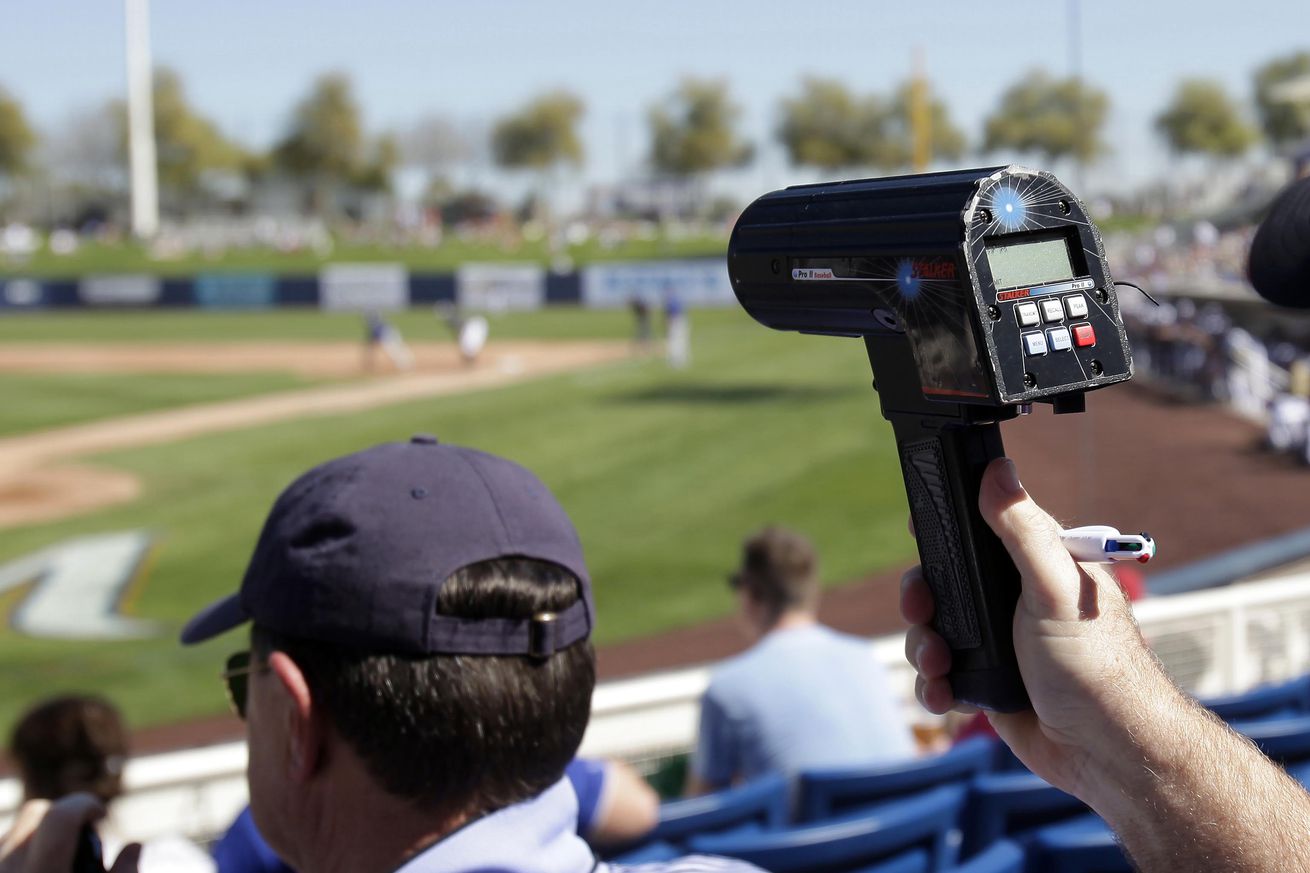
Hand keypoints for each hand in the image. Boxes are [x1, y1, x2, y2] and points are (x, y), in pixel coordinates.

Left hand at [0, 795, 139, 872]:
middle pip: (35, 813)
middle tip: (79, 841)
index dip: (85, 805)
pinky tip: (31, 870)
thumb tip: (134, 846)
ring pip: (16, 829)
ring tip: (54, 864)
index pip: (59, 817)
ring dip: (39, 835)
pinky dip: (20, 851)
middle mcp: (8, 867)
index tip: (100, 814)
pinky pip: (2, 844)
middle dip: (64, 815)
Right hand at [901, 457, 1183, 798]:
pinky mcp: (986, 684)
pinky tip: (946, 695)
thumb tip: (997, 468)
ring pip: (934, 629)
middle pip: (944, 580)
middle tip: (921, 609)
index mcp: (1037, 565)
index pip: (983, 527)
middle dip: (922, 597)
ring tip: (938, 666)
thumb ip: (1022, 530)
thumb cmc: (1096, 665)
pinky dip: (933, 686)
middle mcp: (1014, 600)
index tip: (919, 527)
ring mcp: (998, 643)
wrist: (1105, 752)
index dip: (946, 526)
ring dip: (923, 646)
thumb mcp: (1055, 586)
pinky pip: (940, 676)